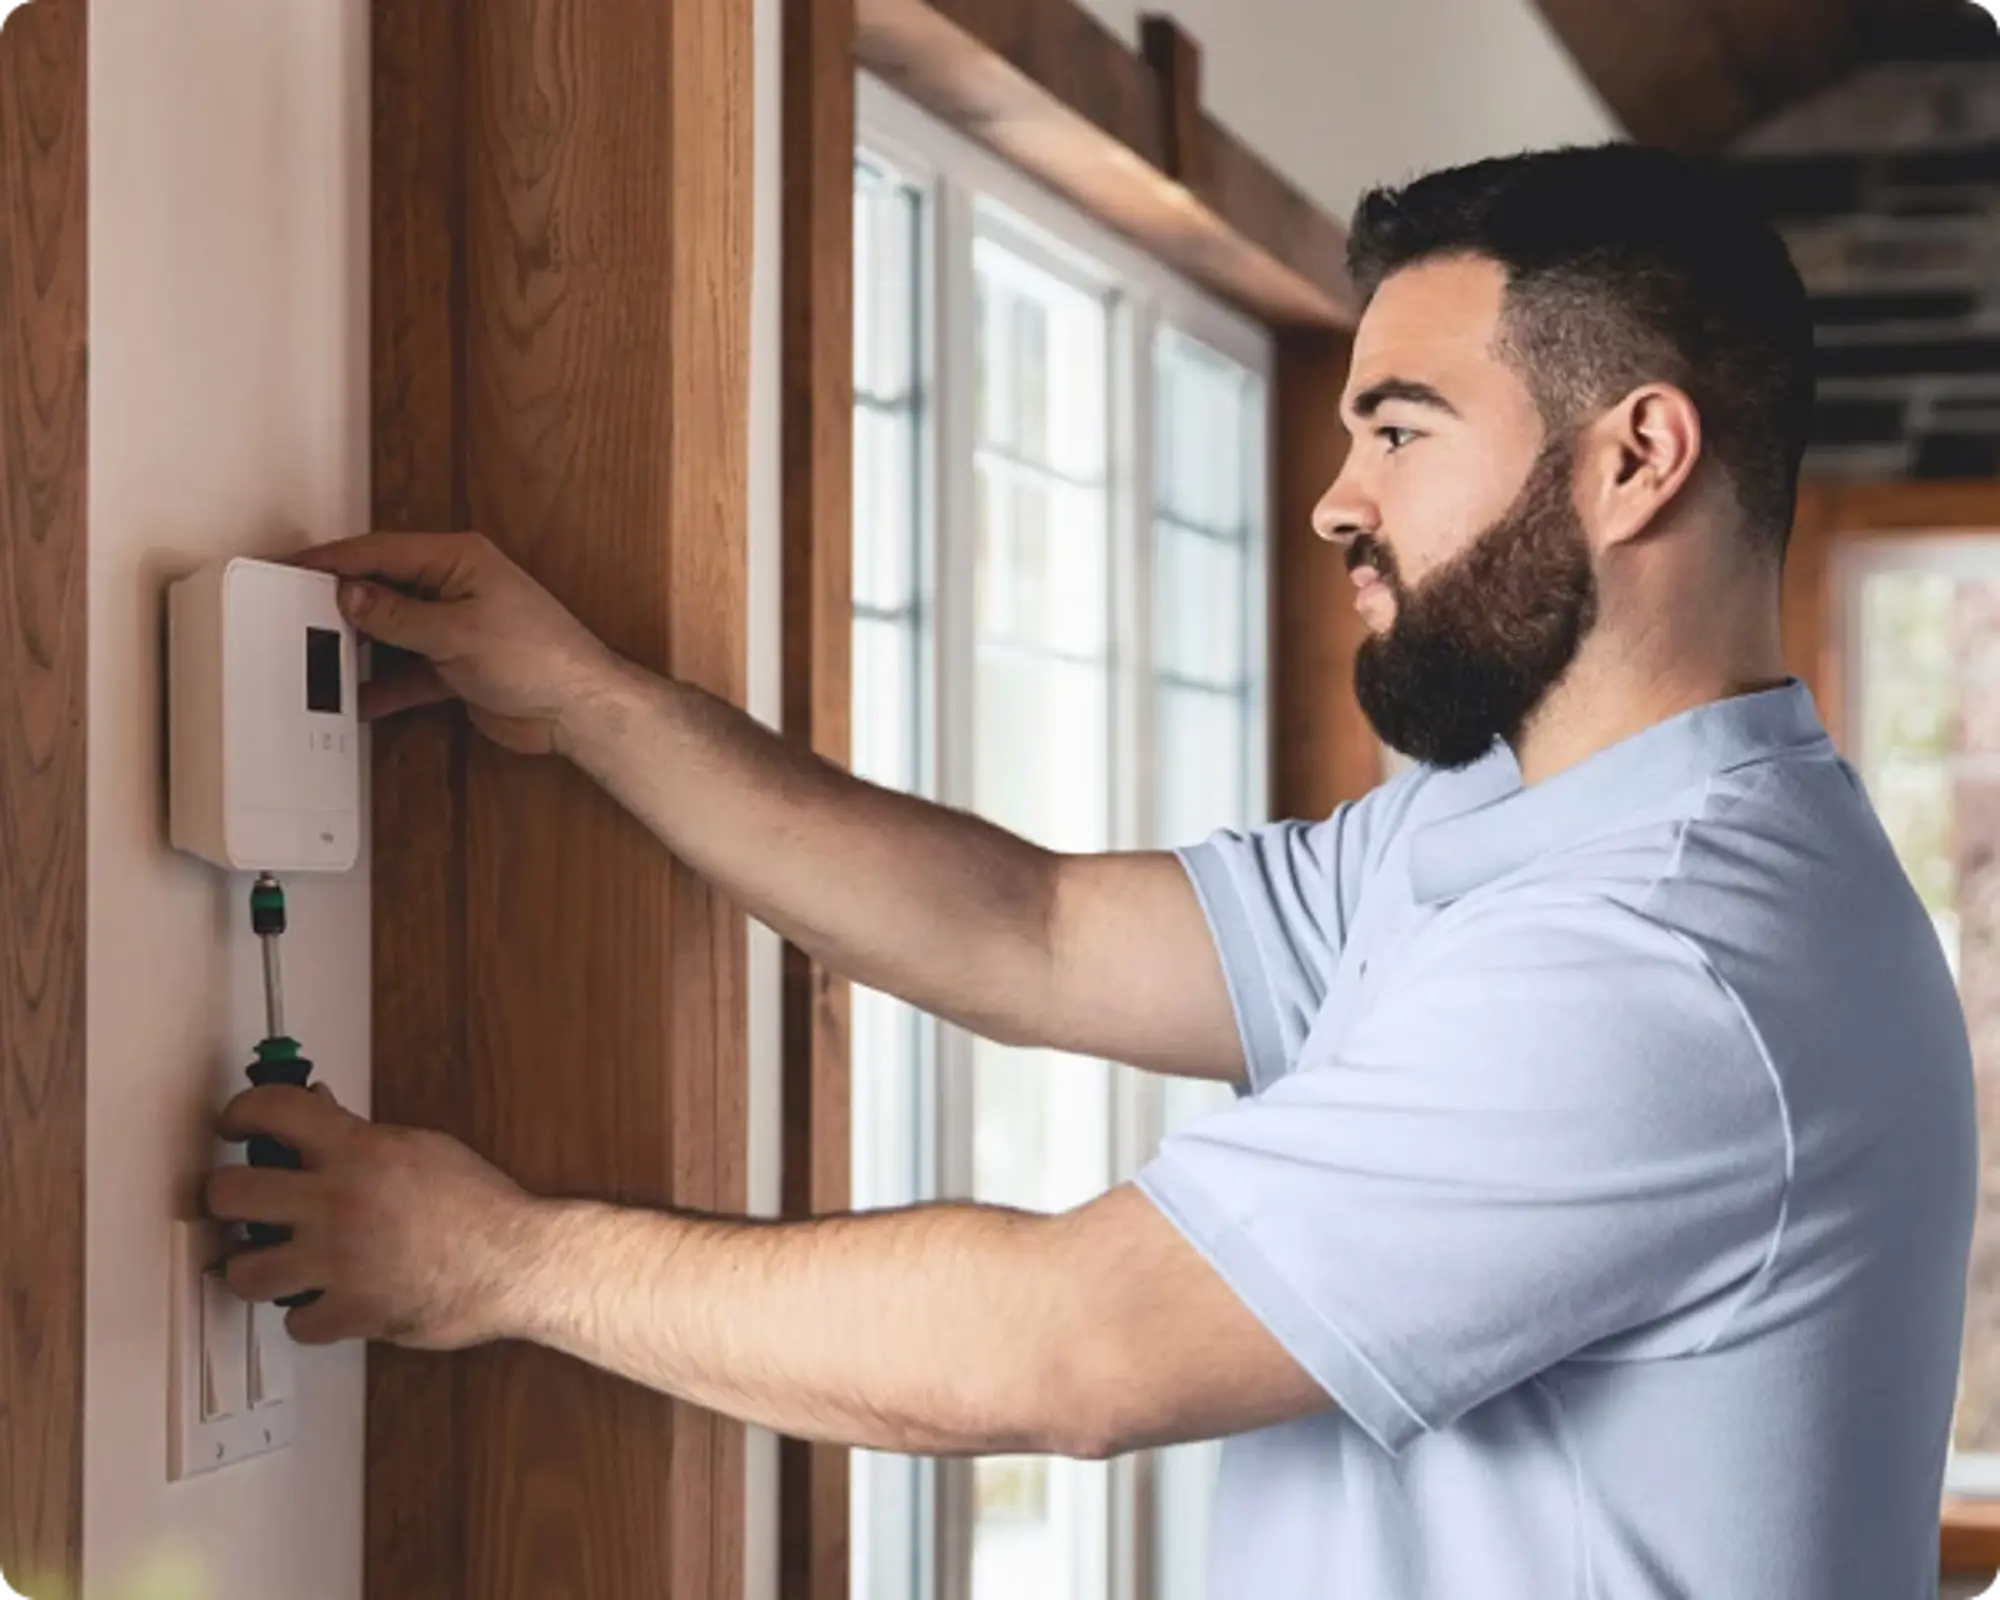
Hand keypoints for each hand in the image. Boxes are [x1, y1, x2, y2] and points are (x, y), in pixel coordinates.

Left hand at [206, 1082, 540, 1348]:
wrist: (515, 1260)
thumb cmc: (480, 1205)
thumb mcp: (421, 1148)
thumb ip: (361, 1136)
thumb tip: (320, 1112)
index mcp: (355, 1152)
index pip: (269, 1110)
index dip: (240, 1112)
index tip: (235, 1124)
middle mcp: (335, 1203)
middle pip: (228, 1193)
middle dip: (228, 1194)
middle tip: (241, 1199)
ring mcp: (336, 1262)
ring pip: (243, 1270)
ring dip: (255, 1265)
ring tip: (272, 1260)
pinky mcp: (349, 1312)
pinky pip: (294, 1323)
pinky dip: (307, 1315)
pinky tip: (323, 1301)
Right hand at [297, 532, 622, 755]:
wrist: (577, 709)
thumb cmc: (537, 656)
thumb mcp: (454, 631)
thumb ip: (396, 615)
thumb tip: (349, 594)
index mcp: (458, 559)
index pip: (380, 552)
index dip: (333, 561)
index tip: (293, 567)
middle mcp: (455, 587)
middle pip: (383, 590)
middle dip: (342, 606)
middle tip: (294, 616)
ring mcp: (456, 628)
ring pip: (393, 633)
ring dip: (362, 649)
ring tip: (318, 658)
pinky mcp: (458, 667)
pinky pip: (409, 672)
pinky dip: (386, 686)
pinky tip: (359, 700)